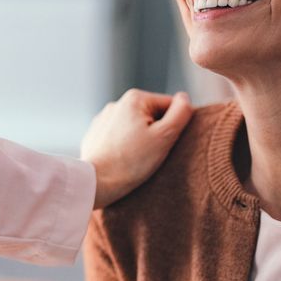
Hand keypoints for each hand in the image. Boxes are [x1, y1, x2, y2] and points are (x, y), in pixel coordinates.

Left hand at [82, 89, 192, 208]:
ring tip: (137, 159)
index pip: (170, 106)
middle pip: (152, 116)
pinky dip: (125, 146)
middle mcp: (116, 103)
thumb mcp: (164, 137)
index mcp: (135, 98)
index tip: (166, 144)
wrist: (96, 183)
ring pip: (135, 127)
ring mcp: (104, 119)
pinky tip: (124, 161)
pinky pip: (119, 137)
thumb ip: (180, 113)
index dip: (174, 126)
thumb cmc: (131, 162)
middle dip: (156, 133)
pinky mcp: (96, 135)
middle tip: (152, 154)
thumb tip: (185, 98)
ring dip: (141, 140)